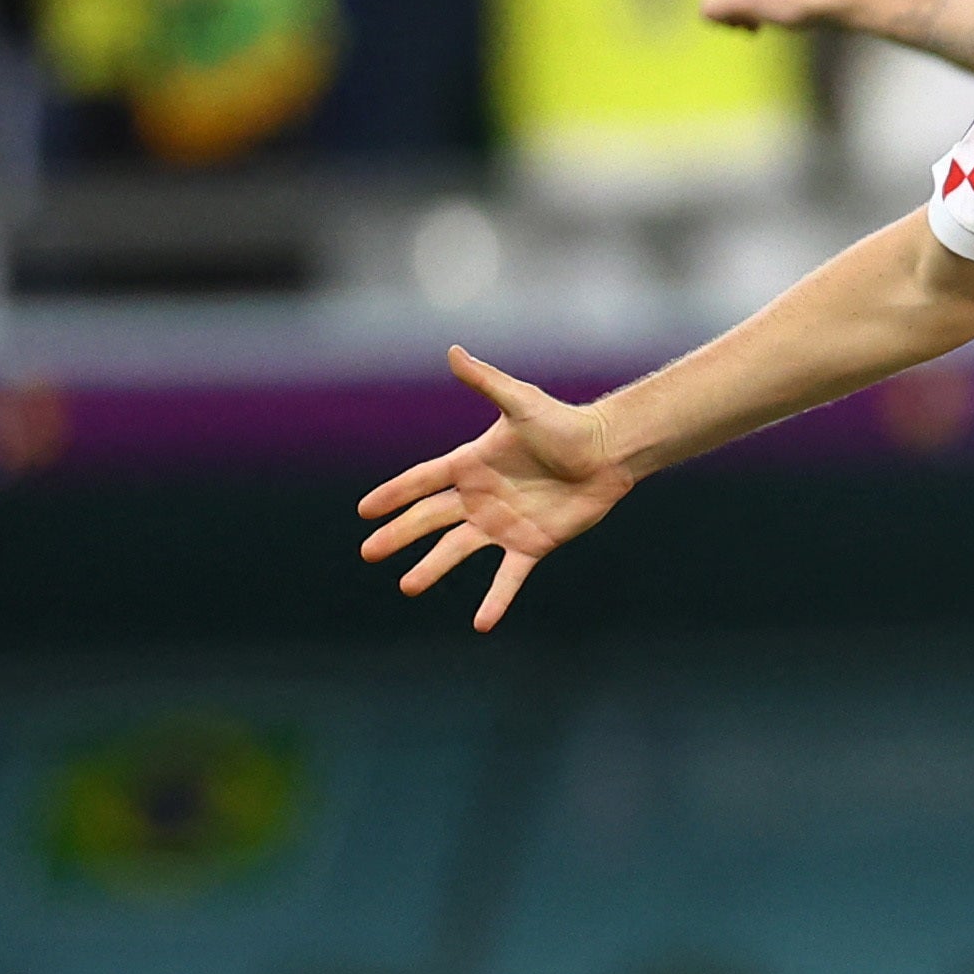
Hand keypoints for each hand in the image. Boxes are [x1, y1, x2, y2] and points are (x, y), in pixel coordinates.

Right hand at [355, 349, 635, 628]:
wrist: (609, 452)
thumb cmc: (566, 424)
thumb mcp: (522, 402)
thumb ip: (485, 383)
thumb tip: (452, 350)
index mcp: (471, 465)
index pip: (422, 481)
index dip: (393, 494)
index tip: (363, 510)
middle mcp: (480, 497)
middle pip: (430, 519)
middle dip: (399, 535)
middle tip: (369, 552)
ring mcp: (503, 523)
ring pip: (458, 550)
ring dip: (433, 569)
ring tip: (408, 587)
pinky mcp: (531, 543)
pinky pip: (508, 577)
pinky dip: (495, 600)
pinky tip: (480, 623)